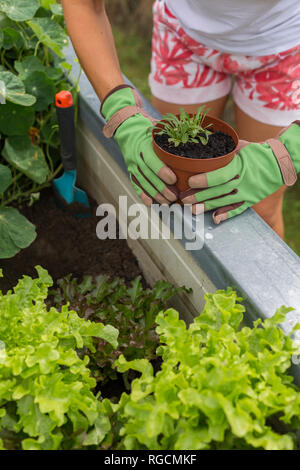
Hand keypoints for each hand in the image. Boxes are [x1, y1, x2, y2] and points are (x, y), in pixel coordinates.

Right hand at [101, 85, 176, 205]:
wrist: (128, 130)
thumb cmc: (149, 131)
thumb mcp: (158, 131)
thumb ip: (171, 138)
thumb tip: (194, 139)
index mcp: (145, 146)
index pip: (153, 161)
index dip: (162, 172)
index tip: (174, 180)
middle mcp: (137, 157)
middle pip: (149, 176)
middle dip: (162, 189)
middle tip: (174, 197)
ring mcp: (133, 166)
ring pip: (143, 184)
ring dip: (155, 195)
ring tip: (167, 203)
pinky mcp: (130, 172)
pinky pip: (136, 186)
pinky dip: (143, 196)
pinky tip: (151, 204)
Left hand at [180, 122, 299, 223]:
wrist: (280, 162)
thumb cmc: (257, 152)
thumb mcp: (242, 146)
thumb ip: (225, 149)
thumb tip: (205, 146)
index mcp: (240, 165)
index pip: (220, 175)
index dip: (204, 180)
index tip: (190, 182)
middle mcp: (244, 180)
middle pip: (219, 190)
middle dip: (200, 196)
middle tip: (185, 200)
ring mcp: (248, 192)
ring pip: (225, 201)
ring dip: (208, 207)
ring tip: (193, 210)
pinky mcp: (252, 199)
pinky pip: (238, 208)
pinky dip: (227, 214)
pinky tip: (216, 219)